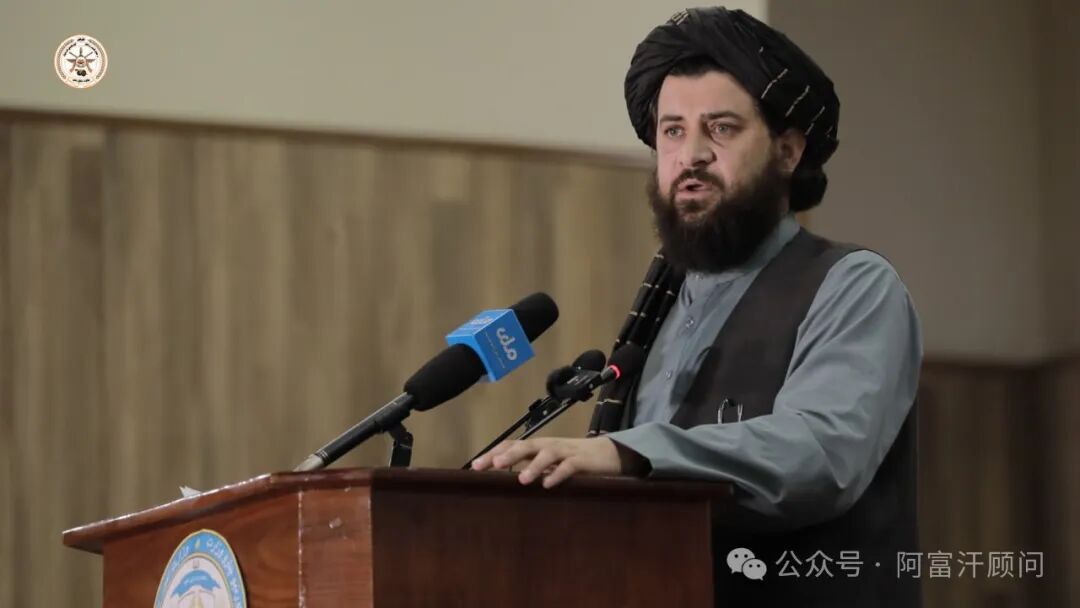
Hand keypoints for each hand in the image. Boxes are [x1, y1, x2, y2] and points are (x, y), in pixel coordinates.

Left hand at [470, 437, 622, 487]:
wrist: (610, 454)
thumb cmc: (575, 460)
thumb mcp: (550, 464)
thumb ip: (531, 468)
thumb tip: (505, 479)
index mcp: (538, 447)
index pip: (511, 446)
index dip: (493, 454)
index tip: (475, 466)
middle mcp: (549, 446)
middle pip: (525, 446)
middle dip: (507, 455)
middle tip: (491, 466)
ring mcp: (566, 452)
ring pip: (546, 454)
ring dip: (533, 466)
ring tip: (521, 479)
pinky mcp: (583, 461)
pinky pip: (569, 466)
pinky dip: (558, 474)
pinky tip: (548, 484)